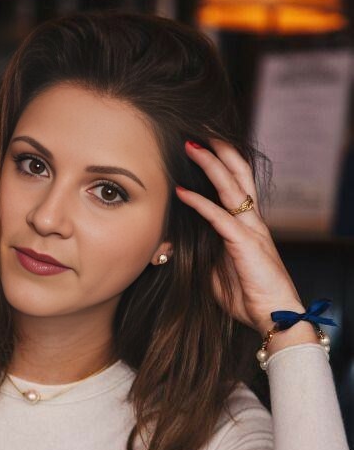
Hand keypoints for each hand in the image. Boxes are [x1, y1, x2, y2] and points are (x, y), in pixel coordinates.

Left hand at [176, 139, 305, 336]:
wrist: (273, 316)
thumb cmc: (248, 296)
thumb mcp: (216, 272)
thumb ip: (202, 254)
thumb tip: (175, 246)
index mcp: (248, 226)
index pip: (236, 186)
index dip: (222, 165)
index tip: (202, 148)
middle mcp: (252, 222)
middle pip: (238, 175)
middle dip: (220, 151)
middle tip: (199, 133)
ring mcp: (251, 230)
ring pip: (231, 188)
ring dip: (210, 165)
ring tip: (192, 146)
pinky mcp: (245, 244)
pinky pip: (219, 218)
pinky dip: (200, 203)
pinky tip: (182, 192)